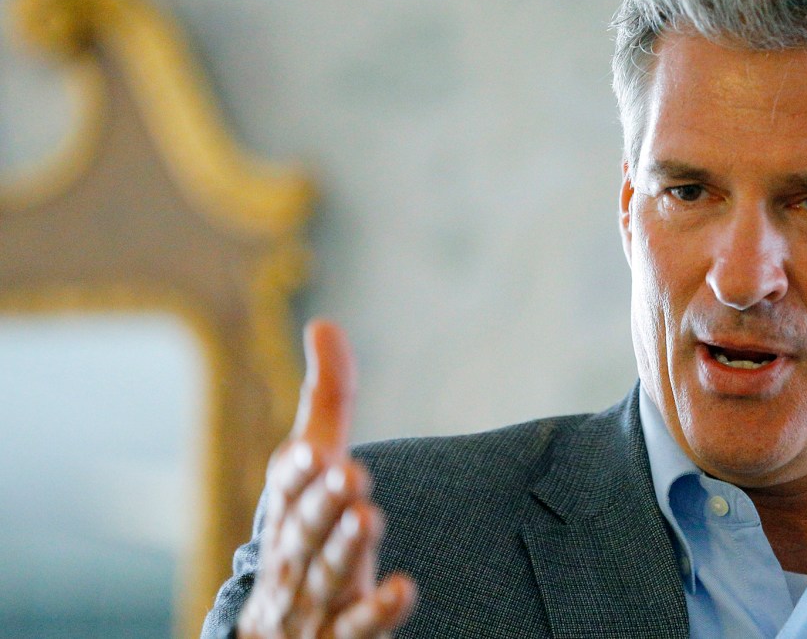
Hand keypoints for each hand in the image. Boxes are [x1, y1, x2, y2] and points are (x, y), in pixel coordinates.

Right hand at [238, 320, 416, 637]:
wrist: (278, 621)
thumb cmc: (304, 522)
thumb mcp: (314, 462)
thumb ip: (327, 397)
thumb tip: (324, 323)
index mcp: (284, 509)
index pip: (282, 490)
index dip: (295, 471)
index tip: (313, 451)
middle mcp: (292, 554)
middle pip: (302, 532)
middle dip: (321, 505)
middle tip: (350, 476)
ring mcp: (312, 600)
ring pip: (325, 577)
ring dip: (344, 550)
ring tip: (367, 519)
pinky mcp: (338, 635)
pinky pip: (353, 629)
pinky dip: (374, 613)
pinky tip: (403, 590)